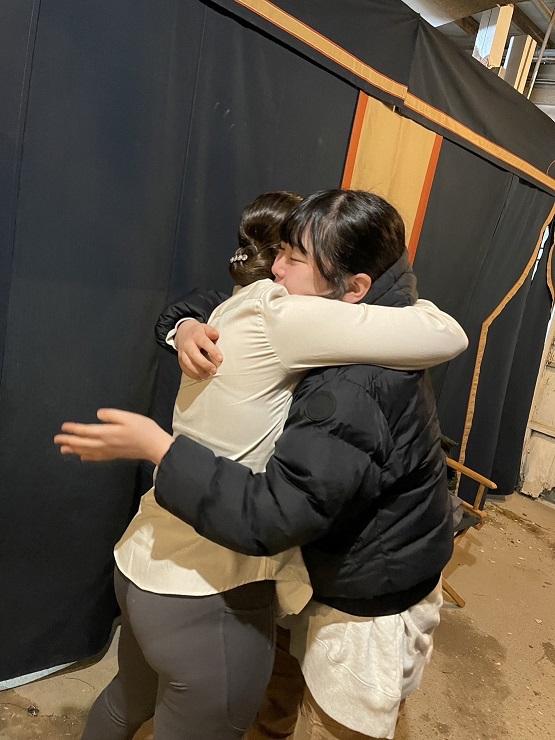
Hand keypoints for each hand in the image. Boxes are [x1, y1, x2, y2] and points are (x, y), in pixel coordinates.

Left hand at [54, 409, 173, 463]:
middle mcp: (105, 444)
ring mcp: (109, 451)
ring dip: (74, 450)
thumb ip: (112, 415)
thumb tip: (98, 414)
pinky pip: (96, 457)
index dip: (73, 429)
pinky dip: (87, 457)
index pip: (85, 431)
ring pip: (87, 451)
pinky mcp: (115, 455)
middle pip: (82, 443)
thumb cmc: (144, 429)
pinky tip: (83, 457)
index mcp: (107, 433)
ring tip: (63, 449)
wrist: (154, 446)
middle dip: (69, 441)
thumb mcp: (128, 416)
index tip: (63, 427)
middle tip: (57, 440)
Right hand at [175, 320, 222, 379]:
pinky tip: (200, 377)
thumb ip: (212, 332)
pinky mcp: (180, 360)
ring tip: (208, 375)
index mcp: (196, 335)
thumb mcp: (206, 328)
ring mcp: (182, 352)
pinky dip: (193, 374)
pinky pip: (185, 369)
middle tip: (214, 370)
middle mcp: (188, 344)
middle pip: (195, 355)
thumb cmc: (198, 332)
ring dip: (198, 371)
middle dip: (205, 364)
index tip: (220, 359)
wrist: (183, 333)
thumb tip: (216, 335)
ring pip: (188, 364)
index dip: (213, 351)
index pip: (204, 343)